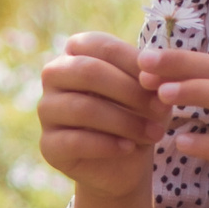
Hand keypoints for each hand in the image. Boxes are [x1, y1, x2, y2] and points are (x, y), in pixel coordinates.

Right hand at [37, 33, 173, 201]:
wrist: (126, 161)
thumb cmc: (138, 114)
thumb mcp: (152, 93)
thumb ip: (153, 79)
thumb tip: (152, 77)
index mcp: (76, 53)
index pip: (100, 46)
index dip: (133, 61)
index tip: (161, 81)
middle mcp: (54, 76)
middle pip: (86, 71)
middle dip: (129, 91)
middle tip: (161, 110)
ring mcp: (46, 110)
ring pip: (82, 108)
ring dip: (124, 122)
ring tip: (153, 134)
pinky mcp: (48, 145)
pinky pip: (75, 141)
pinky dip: (108, 145)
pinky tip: (129, 148)